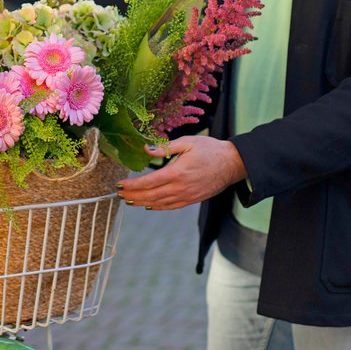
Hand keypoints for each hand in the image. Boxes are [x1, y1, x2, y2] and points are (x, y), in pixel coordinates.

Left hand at [116, 136, 246, 210]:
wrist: (232, 164)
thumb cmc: (210, 149)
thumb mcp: (187, 142)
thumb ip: (165, 147)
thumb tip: (145, 148)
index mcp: (177, 172)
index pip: (148, 182)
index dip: (132, 185)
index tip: (119, 185)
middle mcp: (180, 188)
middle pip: (150, 195)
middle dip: (132, 195)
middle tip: (118, 194)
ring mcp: (186, 196)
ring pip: (159, 203)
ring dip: (142, 203)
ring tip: (129, 201)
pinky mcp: (192, 200)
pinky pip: (171, 207)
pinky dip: (157, 207)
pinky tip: (148, 205)